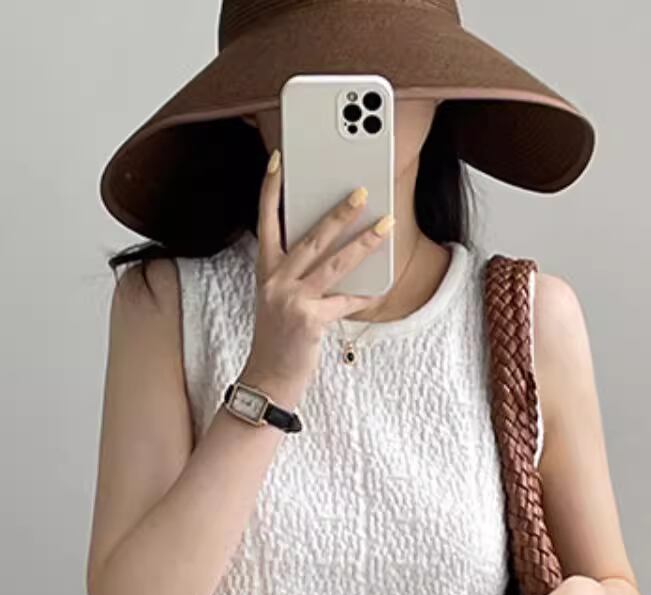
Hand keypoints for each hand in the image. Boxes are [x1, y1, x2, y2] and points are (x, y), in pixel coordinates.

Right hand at [242, 152, 394, 405]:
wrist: (268, 378)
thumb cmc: (278, 338)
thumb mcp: (278, 298)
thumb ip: (297, 272)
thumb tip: (336, 250)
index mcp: (266, 269)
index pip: (265, 220)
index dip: (271, 189)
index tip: (280, 160)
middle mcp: (276, 280)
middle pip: (311, 236)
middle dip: (338, 212)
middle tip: (361, 191)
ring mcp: (292, 299)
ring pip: (334, 262)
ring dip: (364, 242)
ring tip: (385, 225)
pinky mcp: (309, 320)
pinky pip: (345, 302)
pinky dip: (365, 296)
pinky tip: (381, 288)